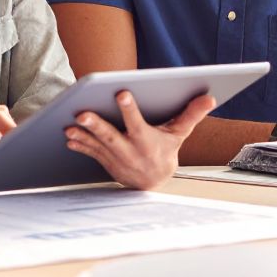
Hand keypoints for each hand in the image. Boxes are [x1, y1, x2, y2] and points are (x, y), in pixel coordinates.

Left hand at [64, 90, 215, 190]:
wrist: (154, 182)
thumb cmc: (165, 150)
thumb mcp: (179, 134)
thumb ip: (191, 115)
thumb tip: (209, 97)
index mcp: (146, 141)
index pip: (137, 124)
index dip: (130, 110)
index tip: (121, 93)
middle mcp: (130, 151)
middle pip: (111, 137)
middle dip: (96, 126)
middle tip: (82, 114)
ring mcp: (115, 158)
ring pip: (97, 146)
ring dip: (82, 137)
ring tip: (69, 126)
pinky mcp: (105, 161)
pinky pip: (90, 153)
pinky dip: (79, 146)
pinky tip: (68, 137)